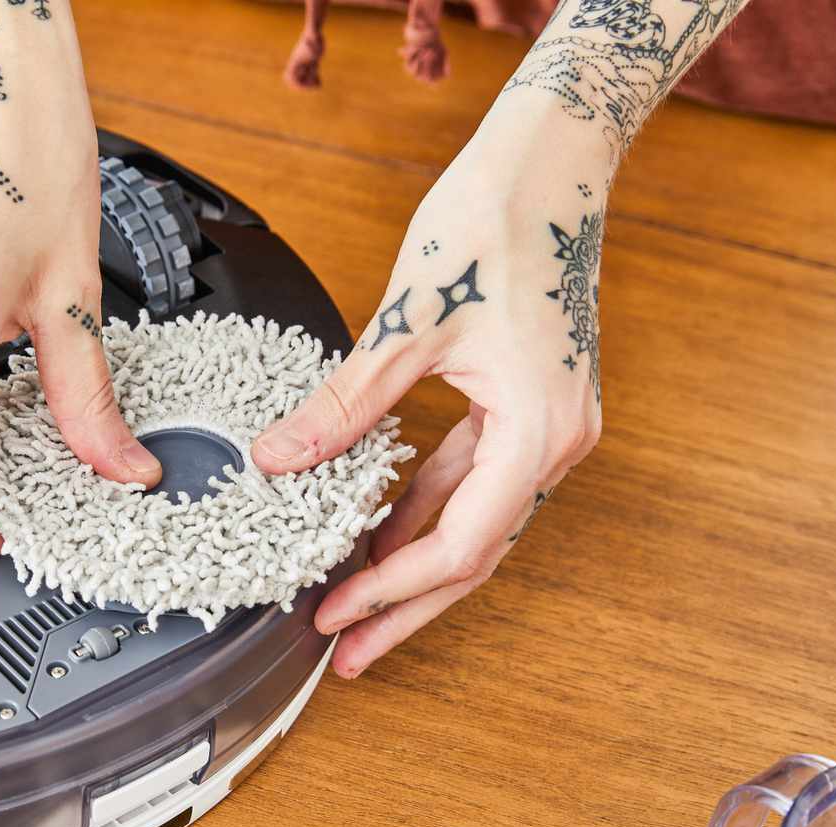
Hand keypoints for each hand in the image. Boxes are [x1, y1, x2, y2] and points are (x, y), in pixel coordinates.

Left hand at [252, 139, 604, 677]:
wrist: (553, 162)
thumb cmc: (494, 224)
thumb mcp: (407, 323)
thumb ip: (344, 406)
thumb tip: (277, 461)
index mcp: (539, 431)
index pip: (460, 545)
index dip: (392, 590)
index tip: (334, 617)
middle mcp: (558, 442)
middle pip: (474, 553)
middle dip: (406, 606)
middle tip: (348, 655)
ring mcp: (552, 427)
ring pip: (476, 522)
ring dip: (413, 561)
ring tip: (353, 603)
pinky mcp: (533, 407)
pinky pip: (476, 479)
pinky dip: (427, 508)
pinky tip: (379, 531)